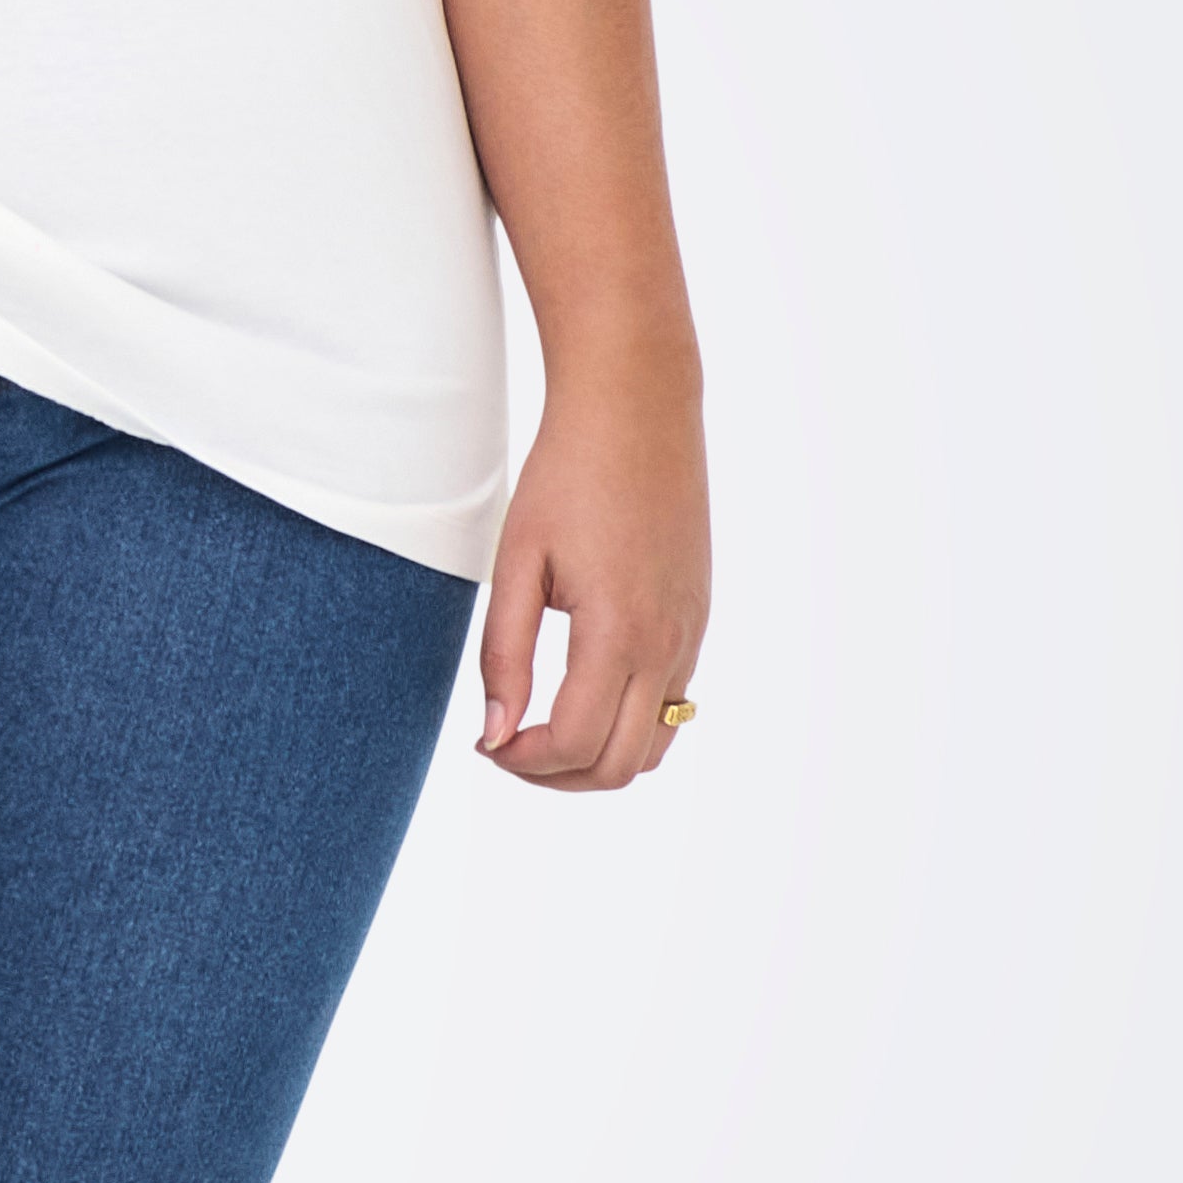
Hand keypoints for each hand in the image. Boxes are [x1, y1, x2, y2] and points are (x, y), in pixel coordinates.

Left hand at [476, 378, 709, 788]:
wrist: (638, 408)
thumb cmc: (567, 476)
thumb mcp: (517, 563)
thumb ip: (504, 655)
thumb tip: (495, 733)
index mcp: (619, 632)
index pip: (573, 744)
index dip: (521, 762)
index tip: (485, 741)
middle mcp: (668, 645)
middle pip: (619, 767)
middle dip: (556, 774)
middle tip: (506, 744)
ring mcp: (691, 635)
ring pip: (655, 747)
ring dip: (596, 756)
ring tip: (541, 726)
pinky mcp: (697, 619)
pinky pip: (672, 704)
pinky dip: (627, 722)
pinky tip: (581, 690)